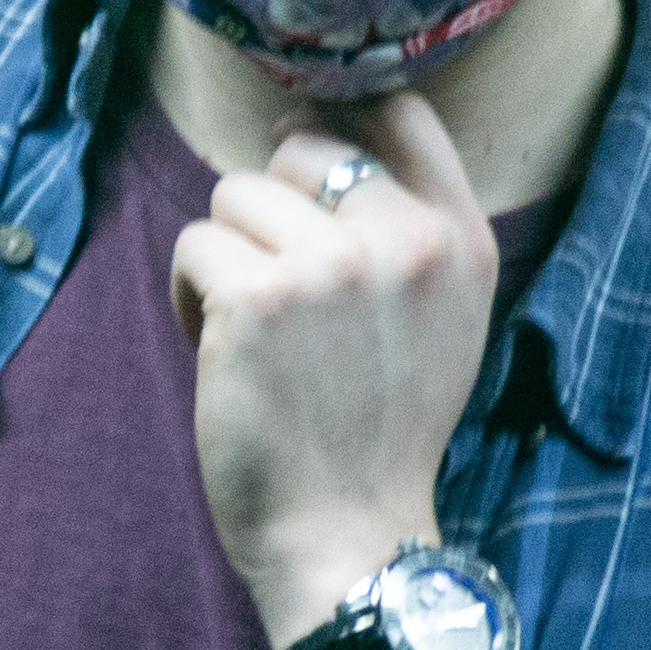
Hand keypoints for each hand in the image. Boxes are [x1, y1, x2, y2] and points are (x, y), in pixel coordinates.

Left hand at [167, 94, 501, 638]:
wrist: (350, 537)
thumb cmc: (380, 436)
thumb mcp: (445, 324)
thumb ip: (410, 232)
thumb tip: (312, 137)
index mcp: (461, 242)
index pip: (402, 112)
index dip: (337, 132)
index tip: (308, 186)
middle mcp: (407, 240)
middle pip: (300, 150)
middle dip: (271, 213)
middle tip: (278, 292)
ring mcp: (332, 264)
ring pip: (236, 193)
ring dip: (226, 255)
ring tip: (249, 327)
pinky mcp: (258, 296)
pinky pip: (194, 243)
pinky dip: (189, 294)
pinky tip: (216, 347)